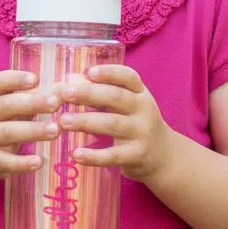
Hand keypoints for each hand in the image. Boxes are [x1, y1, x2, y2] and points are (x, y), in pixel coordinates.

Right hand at [0, 70, 59, 180]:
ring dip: (33, 131)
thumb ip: (35, 97)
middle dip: (32, 103)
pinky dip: (23, 163)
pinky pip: (6, 161)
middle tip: (55, 103)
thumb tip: (67, 89)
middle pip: (6, 105)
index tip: (36, 79)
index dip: (16, 79)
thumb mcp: (13, 107)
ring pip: (8, 132)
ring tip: (55, 131)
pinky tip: (40, 161)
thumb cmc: (4, 123)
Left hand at [56, 66, 171, 181]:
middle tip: (65, 93)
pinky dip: (93, 156)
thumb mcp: (130, 105)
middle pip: (117, 98)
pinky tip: (76, 154)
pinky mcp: (137, 155)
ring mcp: (142, 133)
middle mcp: (144, 109)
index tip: (88, 72)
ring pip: (112, 124)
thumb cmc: (136, 124)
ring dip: (86, 122)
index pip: (128, 77)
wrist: (163, 156)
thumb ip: (107, 94)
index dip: (109, 73)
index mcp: (140, 93)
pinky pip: (113, 155)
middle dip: (89, 94)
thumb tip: (68, 84)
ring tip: (63, 121)